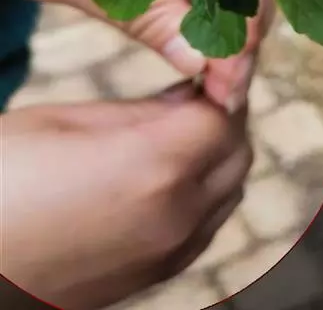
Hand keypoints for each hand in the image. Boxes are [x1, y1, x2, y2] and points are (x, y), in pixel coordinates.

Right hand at [1, 81, 252, 309]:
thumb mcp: (62, 124)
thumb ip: (140, 111)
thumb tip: (187, 97)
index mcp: (152, 169)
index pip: (223, 118)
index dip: (218, 89)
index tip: (203, 74)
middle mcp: (176, 217)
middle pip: (236, 154)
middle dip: (223, 119)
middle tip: (194, 97)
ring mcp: (172, 253)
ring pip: (229, 189)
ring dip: (217, 155)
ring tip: (181, 133)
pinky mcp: (161, 272)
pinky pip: (208, 222)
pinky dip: (205, 191)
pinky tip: (171, 175)